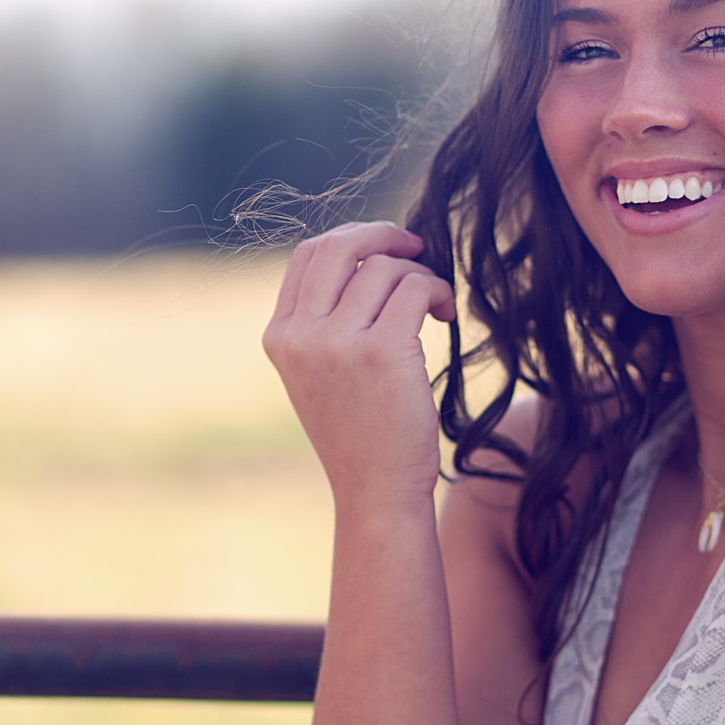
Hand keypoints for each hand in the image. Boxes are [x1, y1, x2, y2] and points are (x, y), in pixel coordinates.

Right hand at [261, 222, 455, 513]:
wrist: (376, 492)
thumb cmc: (360, 433)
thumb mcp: (321, 374)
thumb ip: (325, 320)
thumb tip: (367, 255)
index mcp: (280, 336)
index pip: (308, 255)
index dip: (351, 238)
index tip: (385, 249)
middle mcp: (301, 335)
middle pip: (338, 245)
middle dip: (382, 233)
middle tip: (416, 245)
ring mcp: (336, 342)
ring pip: (384, 267)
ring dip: (419, 276)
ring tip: (434, 306)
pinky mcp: (380, 351)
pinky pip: (415, 288)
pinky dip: (437, 291)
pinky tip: (444, 316)